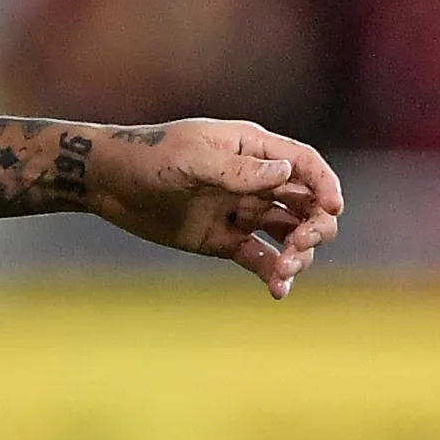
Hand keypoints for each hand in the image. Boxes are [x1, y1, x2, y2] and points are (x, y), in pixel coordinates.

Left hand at [89, 118, 345, 297]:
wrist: (106, 182)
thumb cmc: (146, 158)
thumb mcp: (190, 160)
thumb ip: (237, 170)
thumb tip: (287, 171)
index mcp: (251, 149)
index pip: (305, 164)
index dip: (326, 185)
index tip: (333, 209)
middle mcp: (254, 179)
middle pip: (307, 203)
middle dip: (315, 226)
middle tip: (298, 246)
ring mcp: (242, 211)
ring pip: (290, 234)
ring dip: (298, 254)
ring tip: (282, 272)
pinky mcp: (225, 240)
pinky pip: (262, 258)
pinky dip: (274, 273)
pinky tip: (278, 290)